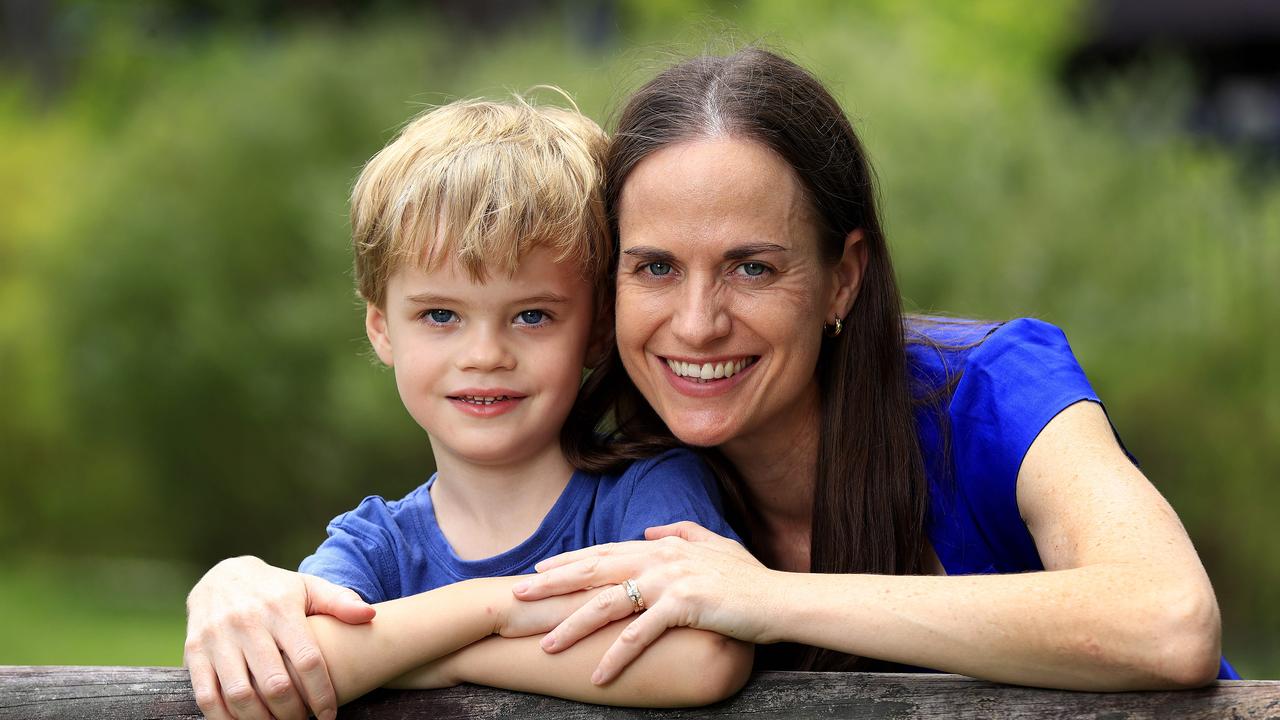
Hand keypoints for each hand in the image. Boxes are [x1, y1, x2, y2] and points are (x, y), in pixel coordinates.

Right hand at [183, 556, 375, 719]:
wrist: (222, 574)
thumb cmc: (276, 589)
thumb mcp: (308, 588)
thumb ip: (340, 601)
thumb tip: (369, 615)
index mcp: (280, 608)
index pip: (307, 659)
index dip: (321, 693)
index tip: (329, 713)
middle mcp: (247, 622)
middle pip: (274, 683)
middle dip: (293, 713)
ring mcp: (217, 637)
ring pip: (240, 694)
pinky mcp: (193, 650)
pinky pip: (207, 696)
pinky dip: (225, 719)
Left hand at [511, 522, 772, 684]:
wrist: (781, 599)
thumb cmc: (751, 579)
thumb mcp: (717, 546)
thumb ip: (682, 533)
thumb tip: (651, 530)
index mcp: (664, 547)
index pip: (606, 552)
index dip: (571, 561)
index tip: (540, 569)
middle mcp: (661, 558)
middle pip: (595, 571)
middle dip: (553, 584)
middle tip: (517, 595)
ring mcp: (671, 580)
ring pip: (609, 603)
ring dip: (573, 625)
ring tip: (545, 644)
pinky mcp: (684, 605)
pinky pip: (640, 634)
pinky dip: (616, 655)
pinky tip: (596, 674)